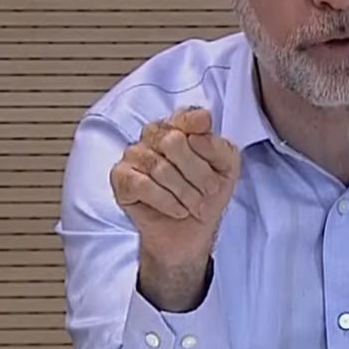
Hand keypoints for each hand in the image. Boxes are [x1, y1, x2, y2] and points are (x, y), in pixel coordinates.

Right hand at [109, 107, 240, 309]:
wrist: (191, 231)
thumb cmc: (207, 194)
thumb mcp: (227, 169)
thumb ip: (220, 147)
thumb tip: (199, 135)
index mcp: (180, 125)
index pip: (189, 116)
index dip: (201, 133)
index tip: (211, 155)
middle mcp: (154, 134)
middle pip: (174, 141)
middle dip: (198, 172)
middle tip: (208, 191)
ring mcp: (134, 154)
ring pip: (159, 167)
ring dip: (185, 192)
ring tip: (195, 205)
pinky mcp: (121, 178)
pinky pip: (142, 185)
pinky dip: (166, 201)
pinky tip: (178, 210)